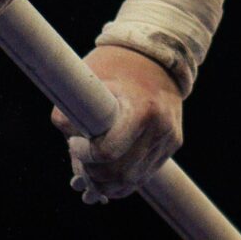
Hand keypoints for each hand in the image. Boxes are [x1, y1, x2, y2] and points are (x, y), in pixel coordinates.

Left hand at [49, 45, 183, 203]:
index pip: (109, 151)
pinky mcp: (173, 144)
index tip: (74, 144)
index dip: (85, 155)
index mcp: (141, 108)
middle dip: (95, 175)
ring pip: (134, 180)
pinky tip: (107, 175)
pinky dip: (123, 181)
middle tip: (80, 163)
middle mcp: (160, 126)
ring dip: (107, 185)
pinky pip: (145, 174)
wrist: (157, 55)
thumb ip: (72, 111)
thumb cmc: (116, 66)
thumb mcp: (90, 80)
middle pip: (122, 173)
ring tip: (90, 173)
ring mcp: (169, 138)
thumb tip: (68, 142)